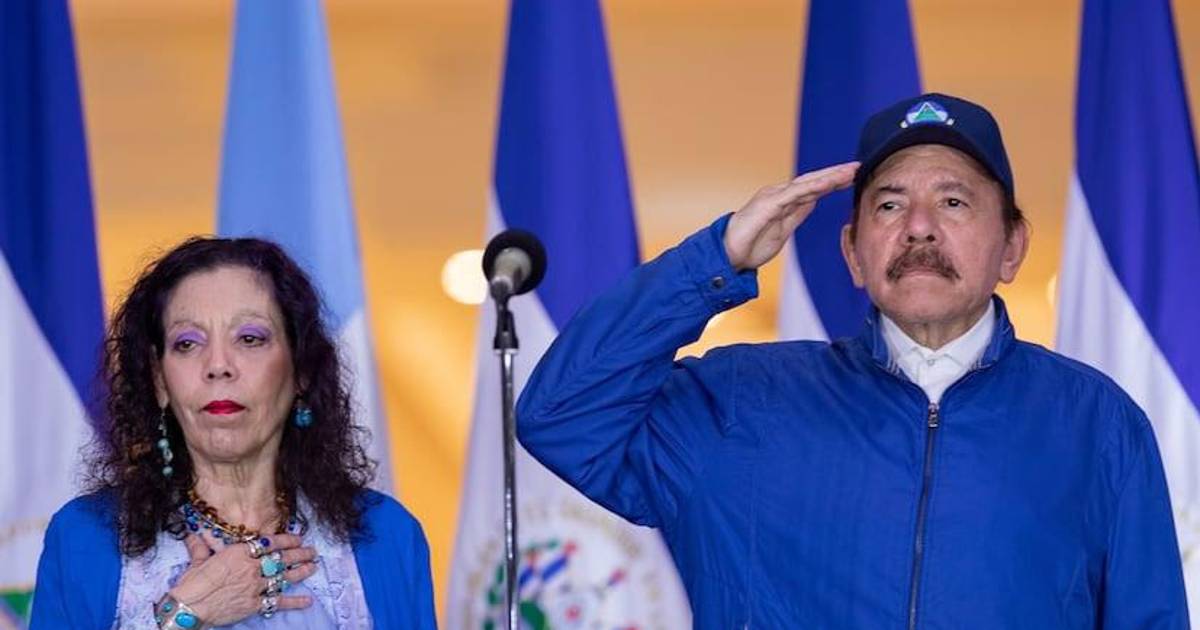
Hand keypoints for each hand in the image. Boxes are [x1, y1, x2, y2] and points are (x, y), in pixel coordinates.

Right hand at [168, 532, 318, 625]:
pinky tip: (307, 601)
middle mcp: (252, 567)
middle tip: (311, 552)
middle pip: (282, 558)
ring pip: (284, 577)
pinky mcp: (254, 604)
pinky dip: (294, 602)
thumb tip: (193, 535)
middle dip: (300, 554)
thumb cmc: (191, 583)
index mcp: (240, 553)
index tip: (298, 538)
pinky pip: (278, 601)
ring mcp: (255, 586)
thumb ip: (200, 547)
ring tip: (313, 567)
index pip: (270, 543)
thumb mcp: (198, 561)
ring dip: (301, 572)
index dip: (287, 540)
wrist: (188, 607)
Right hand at [723, 161, 858, 270]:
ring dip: (828, 177)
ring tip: (849, 171)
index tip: (852, 177)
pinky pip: (794, 194)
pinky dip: (811, 188)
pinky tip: (827, 183)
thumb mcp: (783, 231)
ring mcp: (773, 198)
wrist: (728, 255)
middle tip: (857, 166)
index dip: (832, 182)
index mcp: (783, 201)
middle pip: (812, 181)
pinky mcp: (767, 204)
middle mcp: (779, 195)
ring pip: (806, 184)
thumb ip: (797, 215)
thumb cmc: (751, 245)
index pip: (812, 188)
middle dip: (835, 174)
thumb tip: (813, 202)